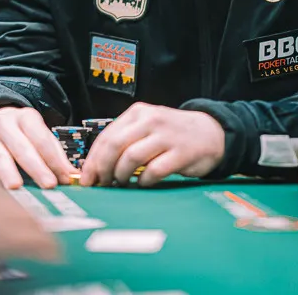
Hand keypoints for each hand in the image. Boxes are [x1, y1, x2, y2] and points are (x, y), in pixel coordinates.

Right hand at [0, 107, 75, 188]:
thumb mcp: (39, 133)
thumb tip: (71, 176)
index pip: (42, 139)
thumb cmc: (23, 133)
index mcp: (25, 117)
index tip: (65, 177)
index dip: (54, 159)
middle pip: (22, 148)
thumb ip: (55, 154)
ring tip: (17, 187)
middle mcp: (5, 126)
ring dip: (8, 173)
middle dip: (36, 168)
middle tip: (49, 184)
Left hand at [79, 103, 224, 187]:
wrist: (211, 132)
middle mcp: (150, 120)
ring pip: (131, 157)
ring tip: (121, 183)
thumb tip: (97, 165)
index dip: (93, 159)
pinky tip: (143, 183)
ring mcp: (166, 136)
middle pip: (115, 146)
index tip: (86, 177)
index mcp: (138, 113)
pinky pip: (154, 170)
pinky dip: (143, 180)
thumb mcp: (147, 127)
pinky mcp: (181, 153)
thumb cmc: (173, 134)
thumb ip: (125, 140)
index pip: (106, 136)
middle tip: (100, 184)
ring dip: (121, 175)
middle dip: (102, 168)